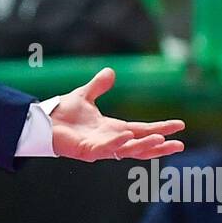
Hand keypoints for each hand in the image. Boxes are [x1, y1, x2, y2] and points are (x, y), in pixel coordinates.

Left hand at [49, 67, 184, 161]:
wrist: (40, 120)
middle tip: (180, 144)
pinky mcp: (86, 151)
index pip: (142, 129)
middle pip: (141, 145)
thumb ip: (98, 86)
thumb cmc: (62, 113)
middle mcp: (109, 140)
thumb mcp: (84, 96)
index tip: (179, 126)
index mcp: (113, 129)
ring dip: (144, 146)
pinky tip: (128, 136)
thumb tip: (110, 72)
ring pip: (127, 150)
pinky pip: (105, 149)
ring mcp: (99, 147)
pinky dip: (117, 143)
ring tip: (162, 141)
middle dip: (160, 145)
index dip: (160, 128)